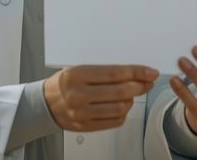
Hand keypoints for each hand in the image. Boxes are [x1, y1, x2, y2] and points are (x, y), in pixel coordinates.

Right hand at [44, 64, 158, 131]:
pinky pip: (115, 122)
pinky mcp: (85, 127)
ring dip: (131, 100)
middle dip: (139, 86)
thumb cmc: (65, 83)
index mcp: (76, 75)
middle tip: (146, 82)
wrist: (46, 103)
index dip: (136, 72)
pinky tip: (121, 106)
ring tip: (130, 94)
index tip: (150, 72)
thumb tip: (136, 74)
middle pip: (120, 92)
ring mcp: (82, 114)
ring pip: (120, 108)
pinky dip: (123, 113)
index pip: (114, 73)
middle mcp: (78, 95)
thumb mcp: (80, 68)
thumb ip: (106, 72)